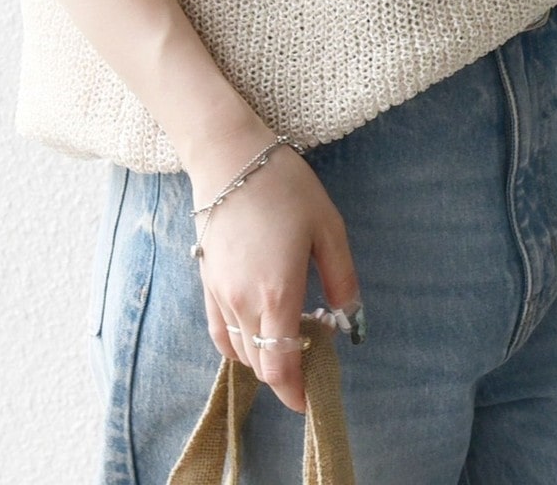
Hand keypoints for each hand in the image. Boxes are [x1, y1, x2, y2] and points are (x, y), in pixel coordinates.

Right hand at [187, 123, 360, 413]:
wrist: (230, 157)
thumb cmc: (284, 186)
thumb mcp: (328, 227)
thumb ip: (342, 278)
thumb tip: (350, 319)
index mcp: (276, 293)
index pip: (282, 366)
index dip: (296, 391)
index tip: (311, 400)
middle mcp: (243, 303)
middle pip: (262, 364)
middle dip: (286, 373)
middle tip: (312, 361)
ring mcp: (219, 295)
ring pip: (241, 351)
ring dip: (265, 358)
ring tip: (291, 338)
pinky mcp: (206, 283)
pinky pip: (219, 333)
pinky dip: (239, 346)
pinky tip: (257, 334)